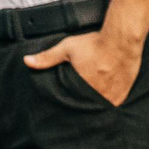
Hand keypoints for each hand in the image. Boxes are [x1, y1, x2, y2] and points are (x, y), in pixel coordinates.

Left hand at [24, 24, 142, 106]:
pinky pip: (112, 105)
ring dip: (94, 105)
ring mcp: (112, 99)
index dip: (68, 104)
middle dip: (80, 106)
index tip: (65, 104)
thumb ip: (47, 57)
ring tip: (90, 101)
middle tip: (78, 103)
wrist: (122, 40)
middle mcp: (98, 98)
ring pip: (99, 108)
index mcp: (83, 90)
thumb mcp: (67, 49)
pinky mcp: (122, 97)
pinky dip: (107, 102)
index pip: (71, 104)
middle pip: (85, 108)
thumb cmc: (94, 44)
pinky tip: (103, 97)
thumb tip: (26, 61)